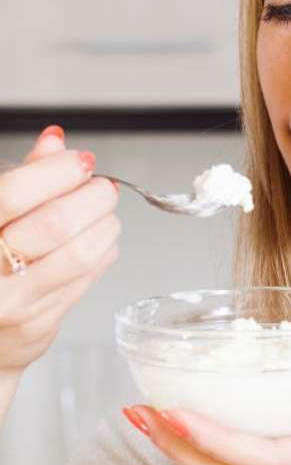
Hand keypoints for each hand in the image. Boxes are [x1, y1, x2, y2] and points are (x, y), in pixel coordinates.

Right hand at [0, 126, 119, 372]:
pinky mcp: (38, 324)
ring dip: (105, 225)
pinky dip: (102, 251)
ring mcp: (12, 302)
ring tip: (104, 213)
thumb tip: (55, 140)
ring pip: (78, 254)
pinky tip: (98, 240)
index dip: (56, 172)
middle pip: (54, 223)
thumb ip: (23, 178)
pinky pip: (85, 279)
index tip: (80, 162)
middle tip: (102, 188)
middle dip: (92, 198)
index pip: (13, 194)